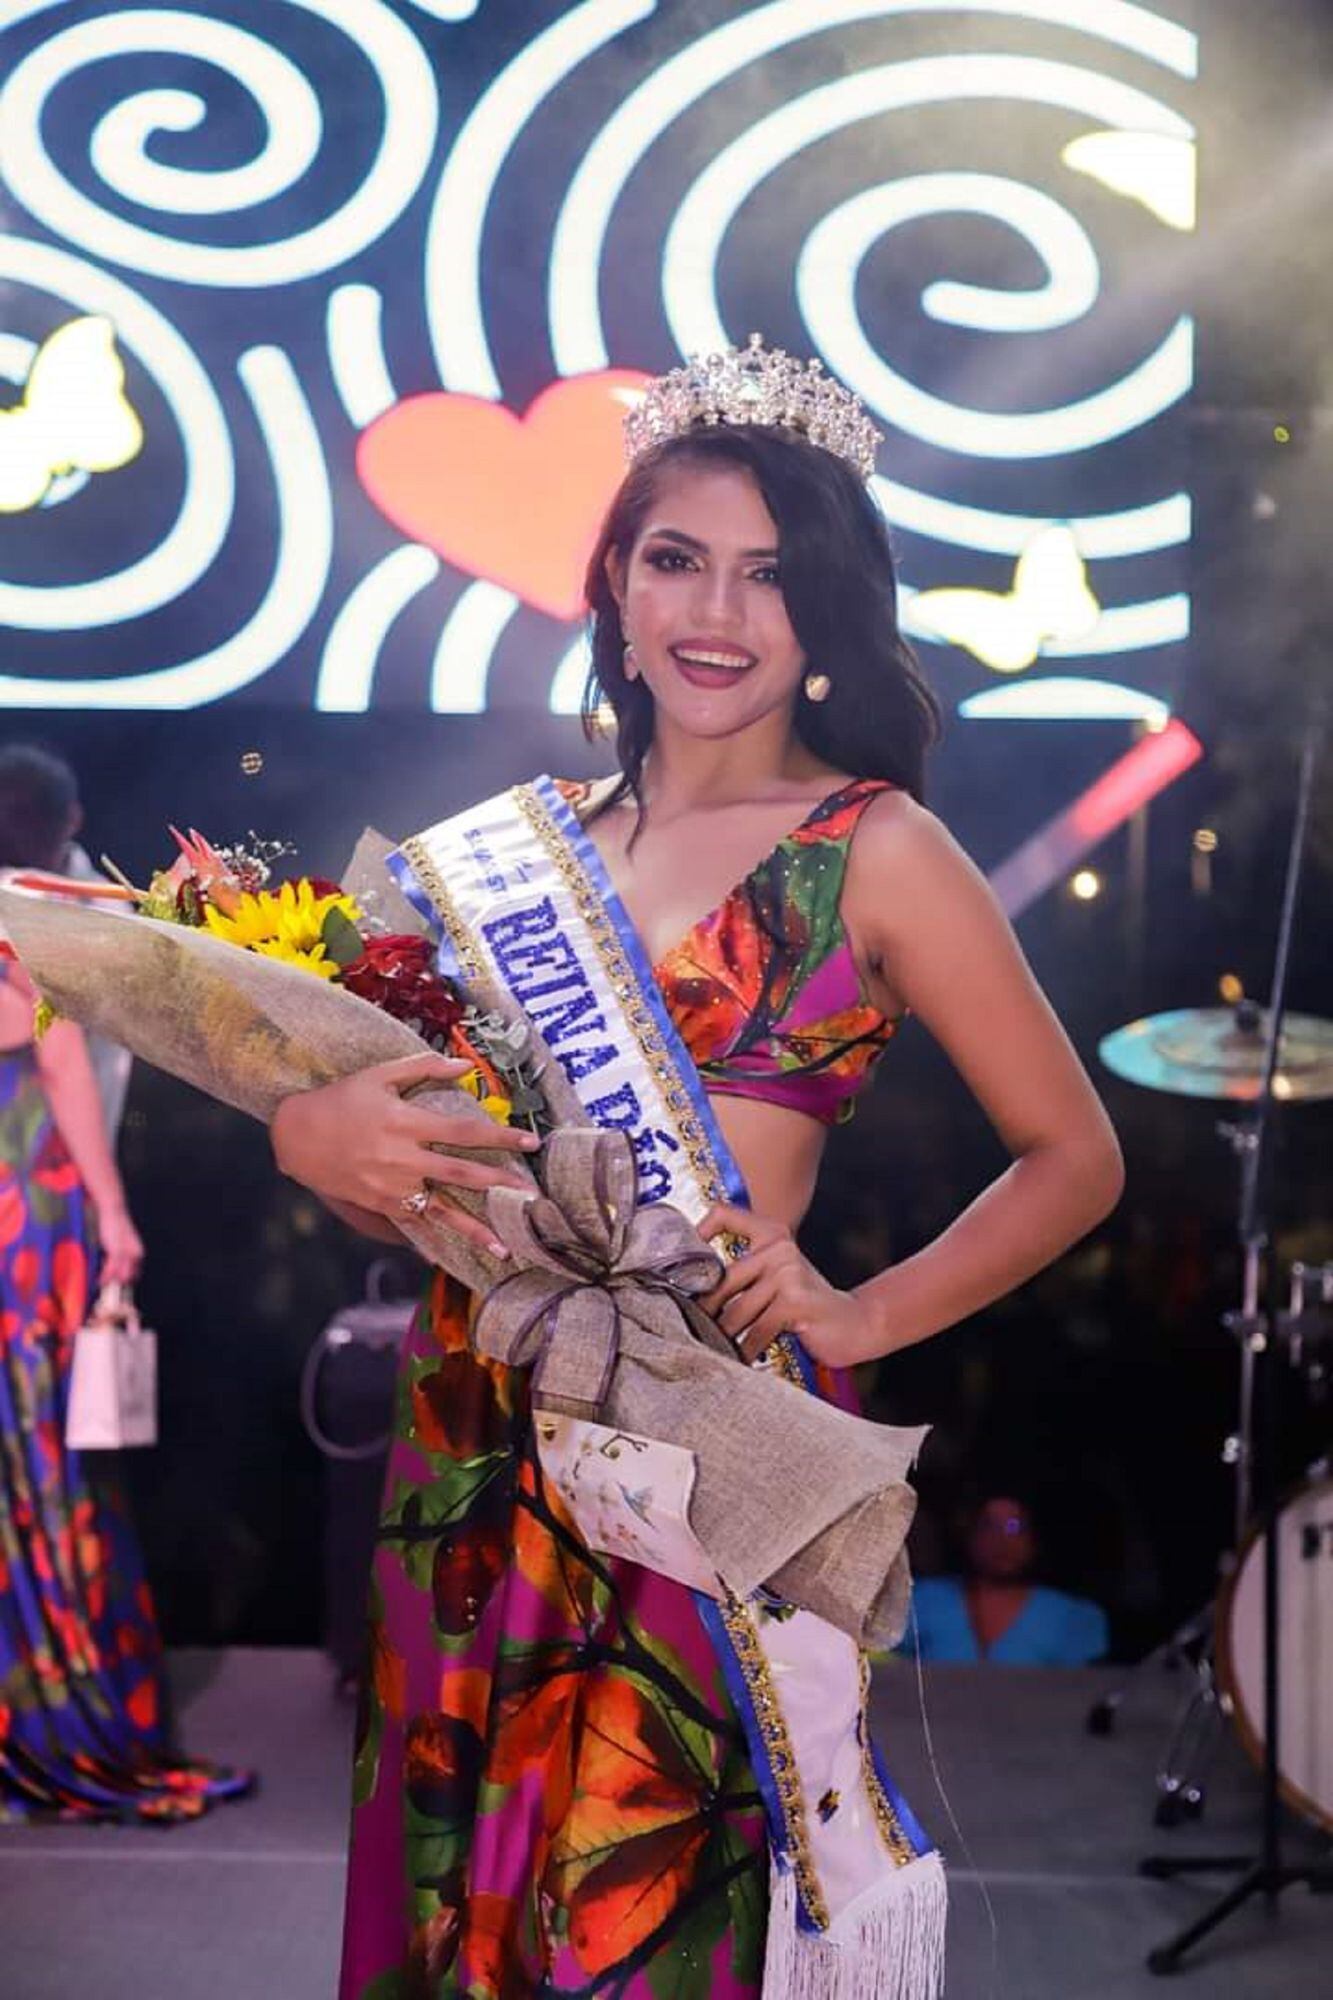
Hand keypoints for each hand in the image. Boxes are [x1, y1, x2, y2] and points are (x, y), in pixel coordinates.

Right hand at [97, 1204, 144, 1286]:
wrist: (113, 1211)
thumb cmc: (115, 1226)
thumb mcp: (120, 1242)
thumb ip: (119, 1255)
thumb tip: (114, 1268)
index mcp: (138, 1253)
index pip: (135, 1274)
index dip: (125, 1282)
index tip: (116, 1288)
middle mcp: (136, 1254)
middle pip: (129, 1278)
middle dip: (119, 1286)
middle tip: (107, 1290)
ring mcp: (127, 1254)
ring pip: (121, 1276)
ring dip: (111, 1283)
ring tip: (102, 1286)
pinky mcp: (117, 1251)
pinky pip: (112, 1270)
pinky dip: (106, 1277)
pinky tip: (100, 1281)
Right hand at [271, 1054, 539, 1258]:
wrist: (295, 1136)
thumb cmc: (340, 1099)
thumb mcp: (378, 1075)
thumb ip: (423, 1066)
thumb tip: (466, 1064)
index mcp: (407, 1123)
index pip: (464, 1131)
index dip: (500, 1136)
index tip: (532, 1141)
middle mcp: (403, 1158)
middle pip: (462, 1174)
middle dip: (500, 1184)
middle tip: (533, 1197)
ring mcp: (391, 1186)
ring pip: (441, 1210)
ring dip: (475, 1230)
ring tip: (506, 1248)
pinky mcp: (380, 1204)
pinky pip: (414, 1224)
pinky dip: (435, 1241)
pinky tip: (455, 1258)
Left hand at [697, 1201, 867, 1366]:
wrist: (856, 1323)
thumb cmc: (807, 1305)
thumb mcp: (778, 1277)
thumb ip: (746, 1273)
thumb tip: (694, 1293)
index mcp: (771, 1234)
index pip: (724, 1213)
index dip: (697, 1231)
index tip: (685, 1261)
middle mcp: (778, 1247)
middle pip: (720, 1280)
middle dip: (704, 1312)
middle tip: (692, 1331)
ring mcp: (787, 1273)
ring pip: (735, 1312)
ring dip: (723, 1337)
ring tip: (715, 1349)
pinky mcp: (794, 1302)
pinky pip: (755, 1332)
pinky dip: (746, 1351)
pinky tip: (742, 1360)